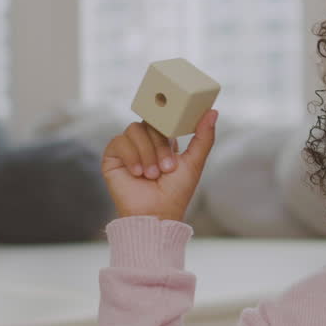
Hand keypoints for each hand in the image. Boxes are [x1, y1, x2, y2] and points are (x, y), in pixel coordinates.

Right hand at [101, 110, 218, 220]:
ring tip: (151, 174)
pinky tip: (137, 173)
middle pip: (149, 124)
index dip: (168, 127)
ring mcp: (128, 149)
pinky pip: (118, 141)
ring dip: (146, 153)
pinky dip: (131, 156)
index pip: (163, 120)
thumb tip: (213, 112)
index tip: (175, 144)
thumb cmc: (175, 193)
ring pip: (134, 130)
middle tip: (166, 169)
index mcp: (163, 142)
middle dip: (160, 147)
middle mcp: (144, 143)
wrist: (156, 213)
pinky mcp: (112, 157)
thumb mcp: (194, 162)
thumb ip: (204, 137)